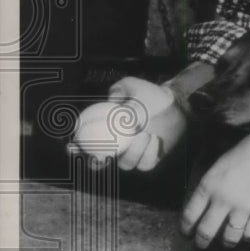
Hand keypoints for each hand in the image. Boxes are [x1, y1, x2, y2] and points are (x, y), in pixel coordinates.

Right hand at [68, 77, 186, 170]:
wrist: (173, 103)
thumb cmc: (149, 95)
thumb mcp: (132, 86)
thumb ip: (118, 90)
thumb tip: (111, 102)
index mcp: (105, 131)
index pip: (85, 144)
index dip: (75, 148)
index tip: (74, 145)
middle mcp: (116, 146)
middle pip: (100, 164)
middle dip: (97, 162)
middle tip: (106, 153)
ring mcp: (133, 155)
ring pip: (126, 164)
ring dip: (133, 151)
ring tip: (144, 133)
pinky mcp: (150, 159)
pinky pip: (145, 164)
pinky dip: (148, 153)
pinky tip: (153, 138)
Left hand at [181, 113, 249, 248]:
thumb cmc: (249, 149)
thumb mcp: (221, 164)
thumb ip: (213, 183)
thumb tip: (208, 200)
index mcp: (209, 185)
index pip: (190, 213)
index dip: (186, 227)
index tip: (186, 233)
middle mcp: (222, 200)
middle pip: (207, 230)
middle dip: (202, 241)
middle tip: (202, 245)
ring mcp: (243, 209)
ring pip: (230, 236)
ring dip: (227, 242)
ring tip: (227, 244)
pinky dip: (248, 237)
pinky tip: (247, 236)